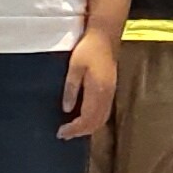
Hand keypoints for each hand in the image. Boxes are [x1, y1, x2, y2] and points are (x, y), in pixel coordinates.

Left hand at [60, 26, 120, 141]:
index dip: (74, 129)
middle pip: (96, 123)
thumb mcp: (75, 67)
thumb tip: (67, 109)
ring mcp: (111, 93)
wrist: (105, 37)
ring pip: (102, 119)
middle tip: (64, 135)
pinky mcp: (111, 90)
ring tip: (73, 130)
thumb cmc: (88, 49)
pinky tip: (85, 119)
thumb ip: (71, 88)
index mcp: (97, 90)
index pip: (87, 118)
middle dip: (80, 132)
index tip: (61, 132)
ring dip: (88, 128)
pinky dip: (95, 121)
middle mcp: (107, 95)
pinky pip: (105, 112)